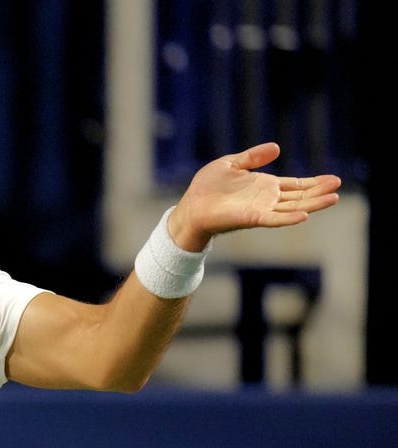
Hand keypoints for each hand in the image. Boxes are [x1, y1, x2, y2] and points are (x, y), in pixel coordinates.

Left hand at [168, 142, 341, 250]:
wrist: (190, 206)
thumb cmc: (207, 188)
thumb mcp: (232, 164)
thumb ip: (253, 157)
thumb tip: (277, 147)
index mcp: (264, 186)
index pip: (295, 185)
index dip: (314, 182)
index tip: (334, 179)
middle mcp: (267, 199)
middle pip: (299, 196)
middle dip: (319, 191)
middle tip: (338, 186)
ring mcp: (261, 209)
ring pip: (292, 207)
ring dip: (312, 204)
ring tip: (333, 198)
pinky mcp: (250, 218)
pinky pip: (273, 219)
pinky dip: (288, 218)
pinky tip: (304, 216)